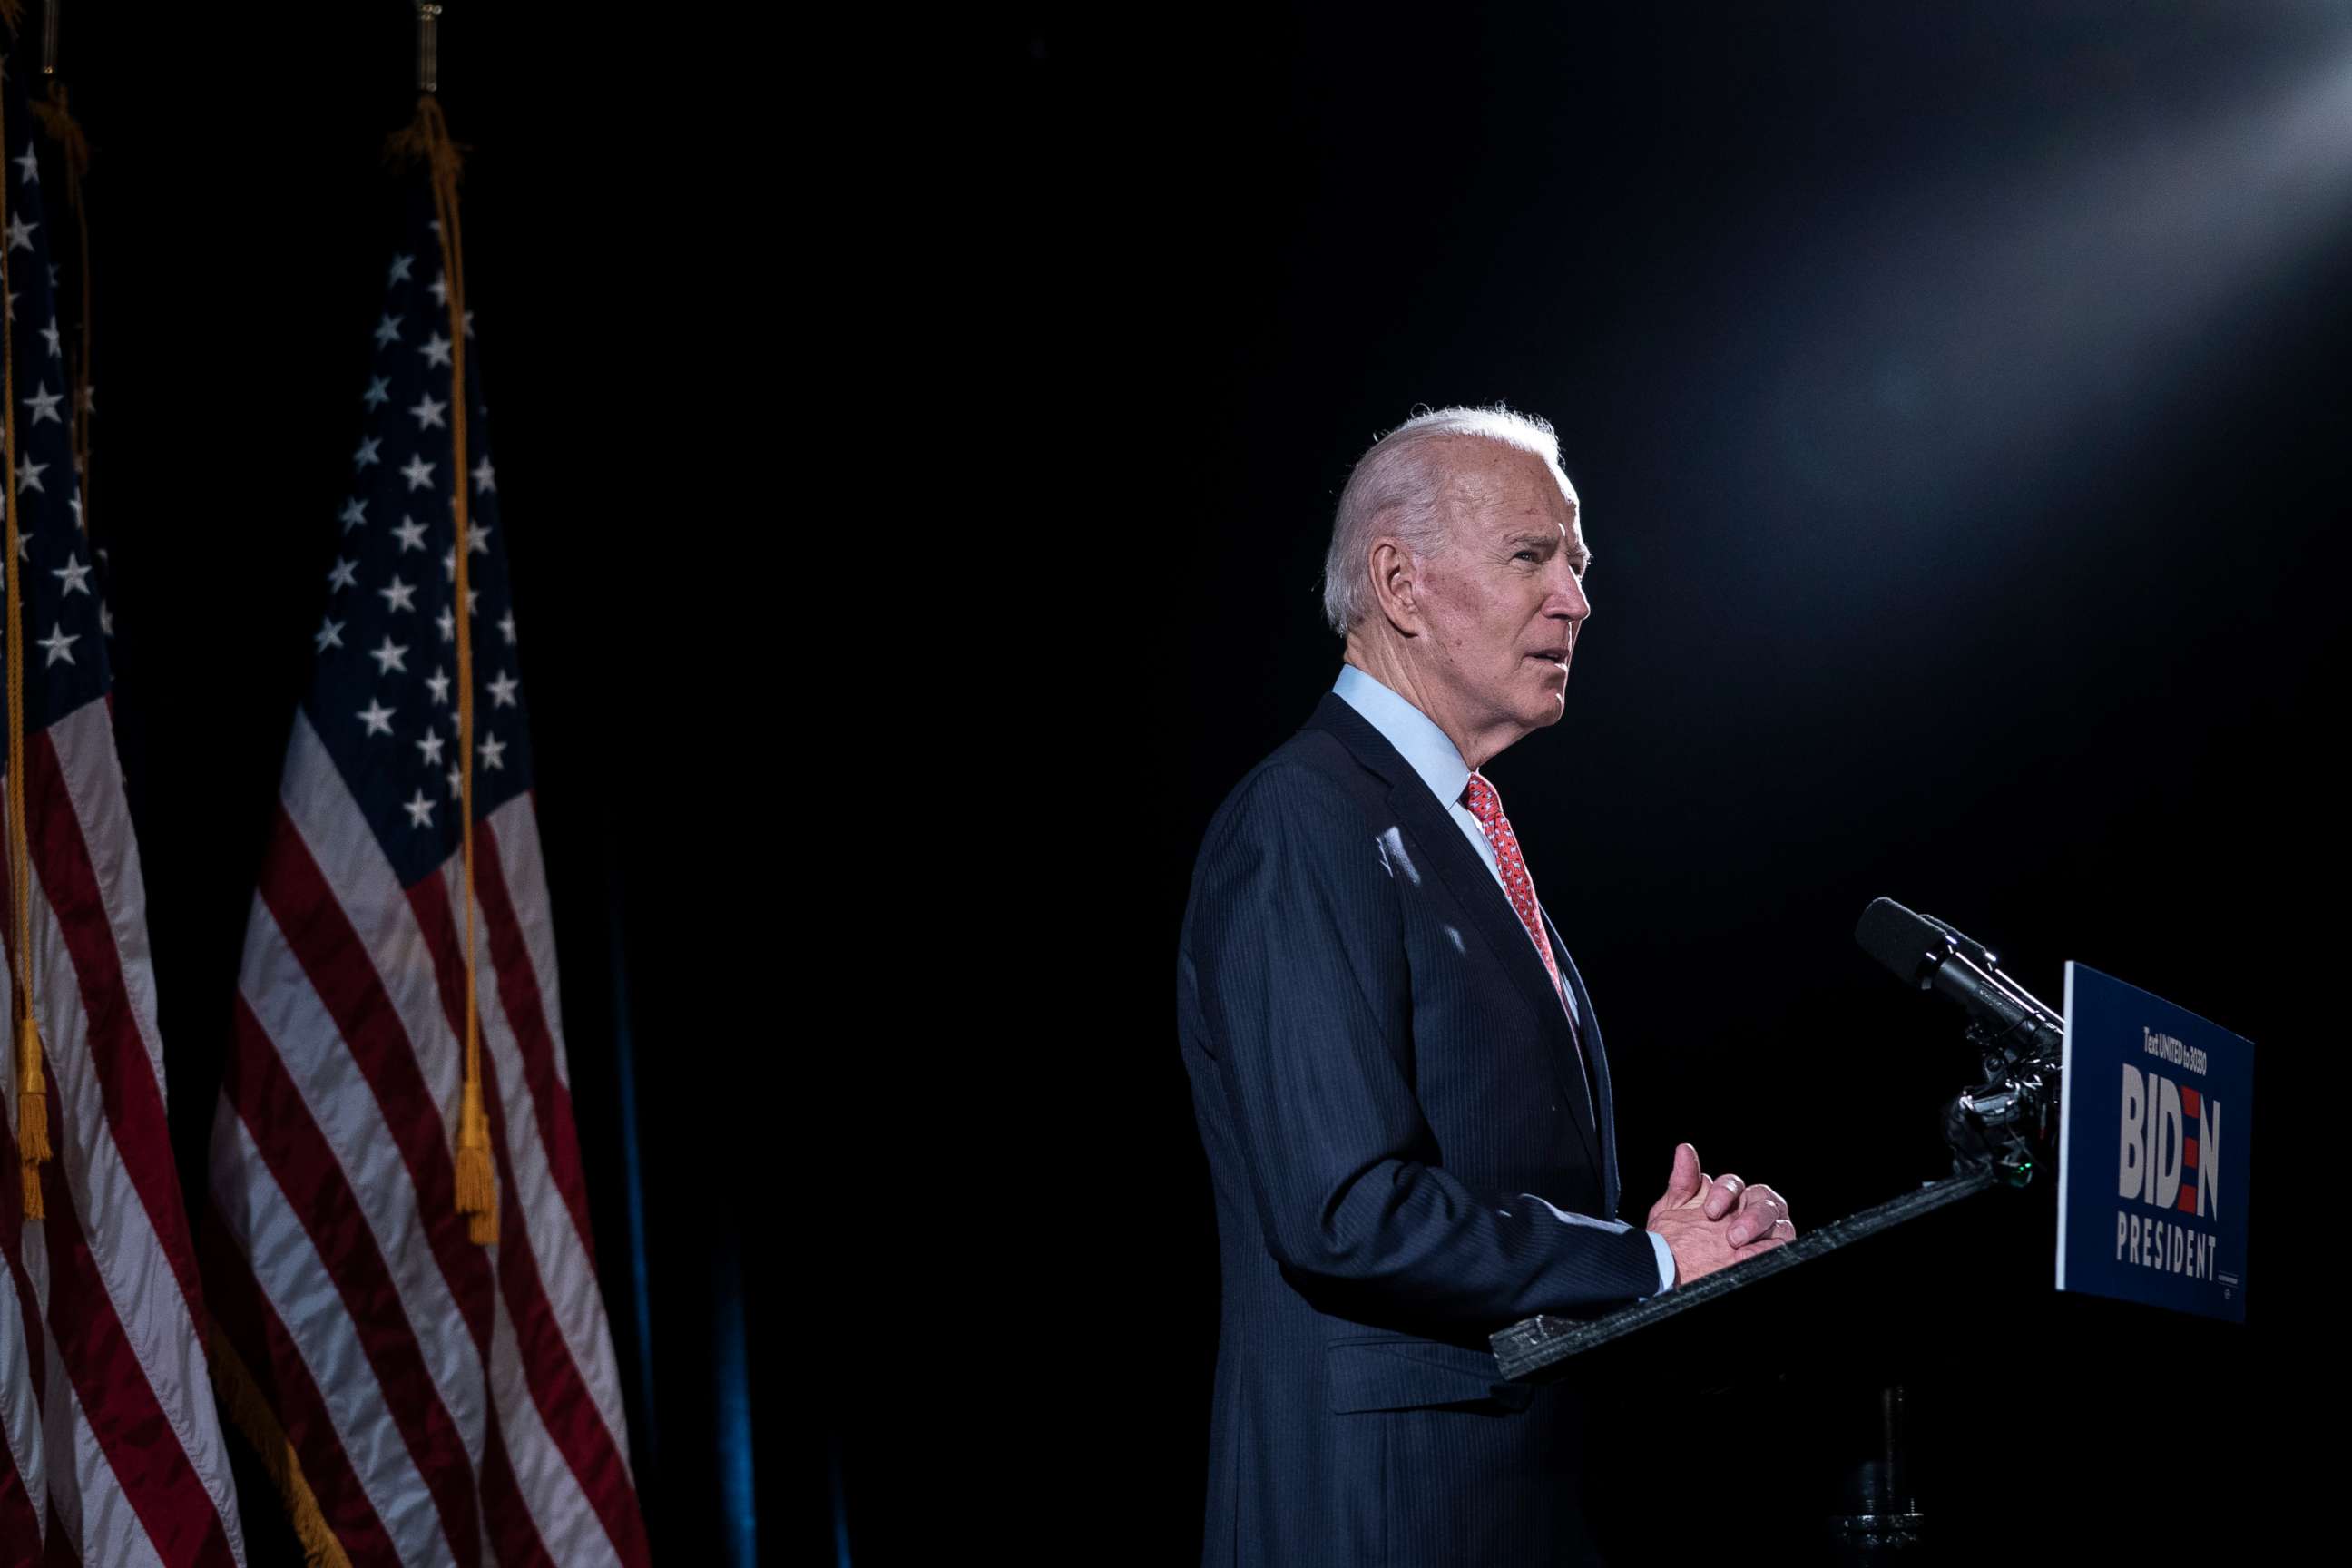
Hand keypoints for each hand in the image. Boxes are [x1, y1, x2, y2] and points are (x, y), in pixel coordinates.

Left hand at [1644, 1143, 1793, 1286]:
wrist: (1674, 1274)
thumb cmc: (1676, 1240)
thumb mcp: (1674, 1209)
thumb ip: (1683, 1181)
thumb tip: (1685, 1149)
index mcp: (1730, 1197)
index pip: (1735, 1184)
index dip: (1725, 1192)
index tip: (1709, 1210)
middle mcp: (1751, 1211)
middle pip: (1764, 1198)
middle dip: (1750, 1213)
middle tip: (1730, 1234)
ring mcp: (1765, 1232)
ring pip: (1779, 1219)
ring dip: (1759, 1227)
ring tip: (1736, 1242)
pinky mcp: (1772, 1252)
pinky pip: (1782, 1244)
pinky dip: (1768, 1248)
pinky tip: (1746, 1256)